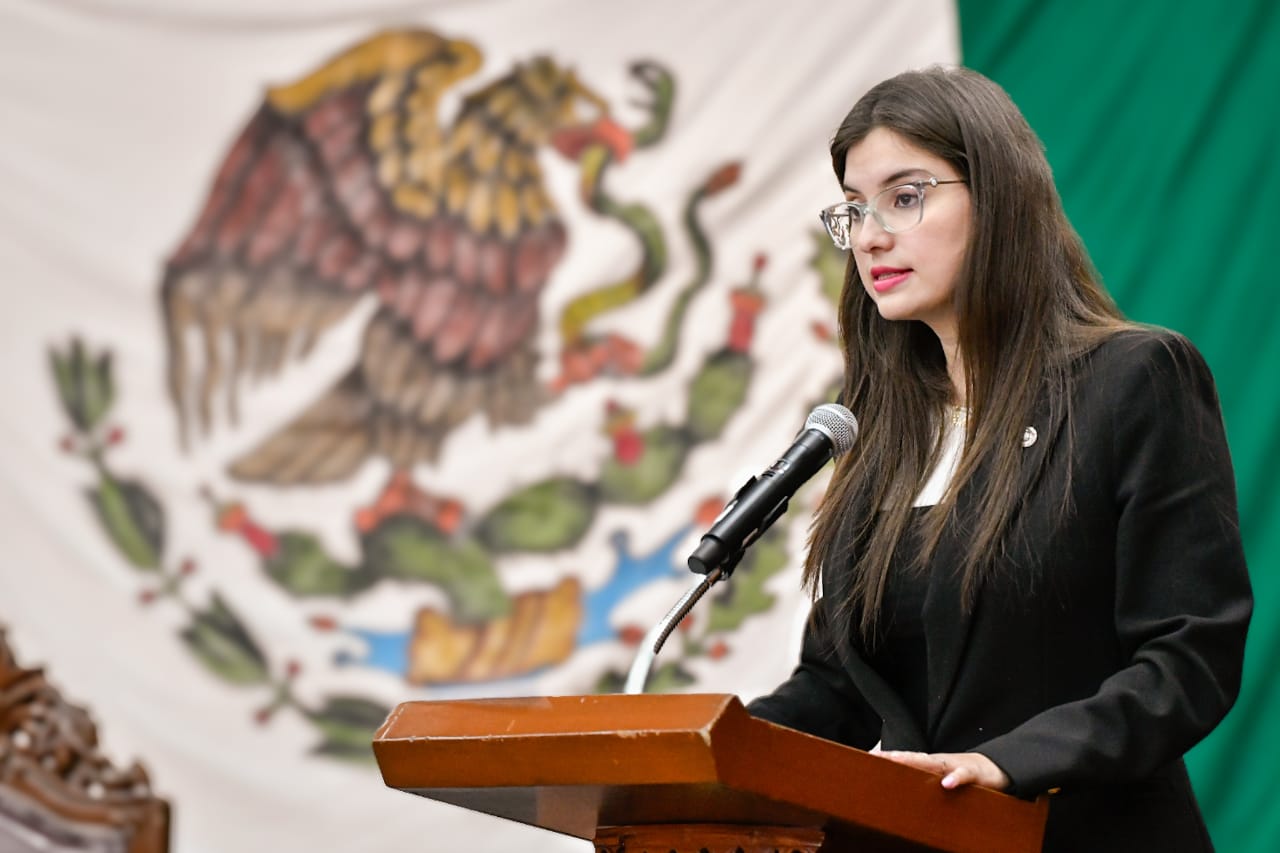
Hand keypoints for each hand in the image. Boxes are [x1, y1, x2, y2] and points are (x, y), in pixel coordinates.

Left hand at [876, 750, 1010, 790]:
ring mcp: (955, 765)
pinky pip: (963, 774)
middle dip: (895, 757)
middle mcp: (939, 762)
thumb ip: (923, 779)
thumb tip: (900, 786)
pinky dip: (956, 778)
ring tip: (900, 762)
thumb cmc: (961, 774)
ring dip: (918, 762)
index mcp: (930, 764)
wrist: (993, 768)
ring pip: (934, 762)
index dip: (888, 759)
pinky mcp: (973, 773)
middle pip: (914, 758)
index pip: (906, 760)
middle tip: (876, 758)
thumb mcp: (940, 777)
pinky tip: (947, 783)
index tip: (868, 758)